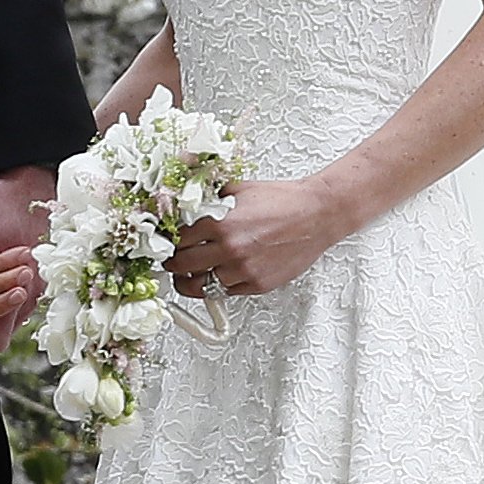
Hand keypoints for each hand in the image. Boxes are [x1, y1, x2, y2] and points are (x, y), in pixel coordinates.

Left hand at [165, 177, 346, 298]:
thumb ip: (212, 200)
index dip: (169, 241)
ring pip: (201, 285)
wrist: (316, 214)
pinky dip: (216, 286)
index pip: (178, 239)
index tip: (167, 243)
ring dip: (190, 281)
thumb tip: (188, 206)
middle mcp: (229, 249)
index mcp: (220, 223)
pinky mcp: (257, 284)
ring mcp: (243, 270)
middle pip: (183, 265)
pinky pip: (225, 292)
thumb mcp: (238, 190)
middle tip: (170, 262)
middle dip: (172, 264)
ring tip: (186, 276)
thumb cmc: (282, 200)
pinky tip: (214, 277)